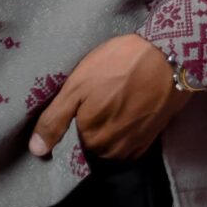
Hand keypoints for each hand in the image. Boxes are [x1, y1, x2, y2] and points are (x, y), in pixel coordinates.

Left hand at [28, 32, 186, 162]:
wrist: (170, 55)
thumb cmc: (118, 66)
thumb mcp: (77, 86)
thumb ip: (55, 120)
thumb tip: (36, 151)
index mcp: (92, 141)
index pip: (72, 147)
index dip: (71, 129)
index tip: (76, 110)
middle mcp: (115, 151)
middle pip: (94, 147)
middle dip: (91, 131)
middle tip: (94, 103)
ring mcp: (137, 144)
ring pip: (113, 145)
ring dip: (110, 131)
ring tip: (111, 105)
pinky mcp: (154, 135)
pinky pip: (132, 142)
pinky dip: (127, 130)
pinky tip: (127, 109)